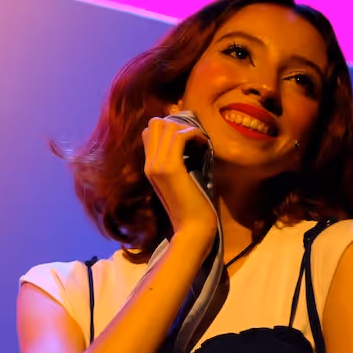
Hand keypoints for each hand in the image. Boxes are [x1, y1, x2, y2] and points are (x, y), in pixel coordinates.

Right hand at [142, 115, 216, 241]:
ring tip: (200, 141)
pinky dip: (194, 134)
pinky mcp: (170, 169)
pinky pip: (180, 136)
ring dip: (187, 128)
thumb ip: (179, 163)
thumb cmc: (192, 208)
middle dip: (177, 124)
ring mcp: (157, 166)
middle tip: (193, 137)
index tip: (187, 138)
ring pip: (166, 126)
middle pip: (154, 124)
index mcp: (149, 167)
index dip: (168, 128)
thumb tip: (190, 144)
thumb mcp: (180, 181)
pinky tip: (204, 145)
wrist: (192, 229)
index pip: (148, 132)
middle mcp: (149, 164)